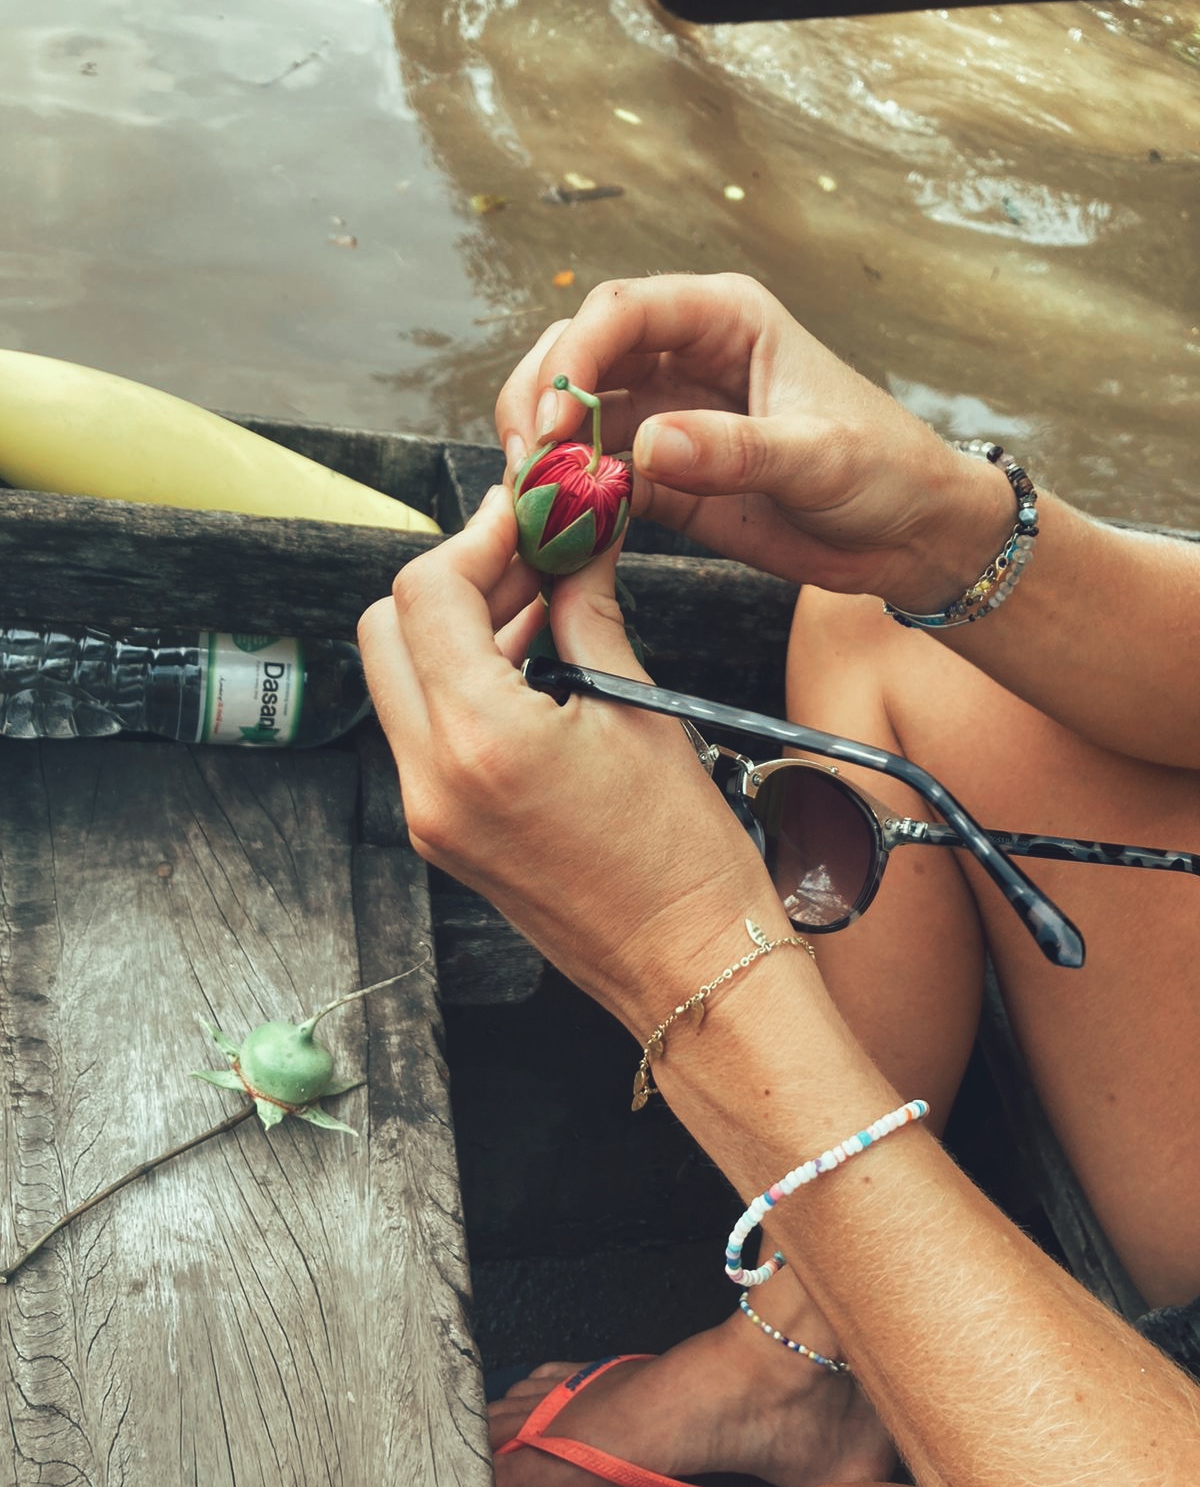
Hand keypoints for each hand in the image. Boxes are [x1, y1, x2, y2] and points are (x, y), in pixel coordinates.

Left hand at [357, 486, 778, 1029]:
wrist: (690, 969)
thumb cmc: (684, 860)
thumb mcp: (640, 713)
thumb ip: (587, 613)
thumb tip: (577, 542)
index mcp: (481, 739)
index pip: (428, 593)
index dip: (477, 538)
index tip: (526, 517)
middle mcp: (432, 778)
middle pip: (389, 629)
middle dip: (454, 579)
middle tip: (529, 557)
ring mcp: (428, 812)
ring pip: (399, 677)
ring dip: (457, 628)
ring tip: (542, 604)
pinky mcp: (441, 833)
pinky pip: (424, 730)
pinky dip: (462, 682)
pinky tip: (532, 662)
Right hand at [495, 273, 1011, 610]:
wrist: (911, 536)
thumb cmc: (886, 471)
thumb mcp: (819, 457)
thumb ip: (736, 451)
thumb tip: (648, 447)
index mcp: (726, 320)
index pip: (622, 312)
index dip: (574, 358)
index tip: (555, 422)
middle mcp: (686, 358)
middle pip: (579, 355)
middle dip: (539, 401)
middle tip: (527, 464)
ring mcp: (670, 418)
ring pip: (576, 416)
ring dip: (544, 453)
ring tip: (532, 500)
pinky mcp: (666, 478)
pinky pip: (599, 479)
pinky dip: (571, 501)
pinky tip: (560, 529)